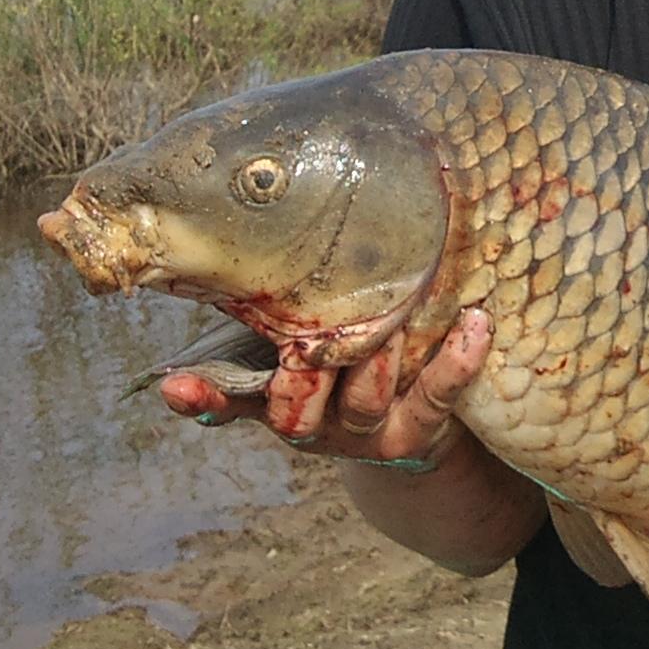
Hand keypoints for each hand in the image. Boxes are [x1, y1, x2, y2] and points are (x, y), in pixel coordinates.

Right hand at [158, 311, 491, 471]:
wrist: (414, 421)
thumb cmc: (347, 349)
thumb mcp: (304, 326)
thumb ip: (275, 294)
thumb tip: (241, 215)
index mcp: (276, 393)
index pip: (230, 397)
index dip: (202, 396)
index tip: (173, 387)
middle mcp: (314, 420)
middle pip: (299, 404)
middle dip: (309, 368)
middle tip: (321, 330)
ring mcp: (364, 433)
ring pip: (366, 402)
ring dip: (383, 358)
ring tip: (405, 312)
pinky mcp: (418, 433)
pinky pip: (437, 398)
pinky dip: (456, 361)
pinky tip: (475, 323)